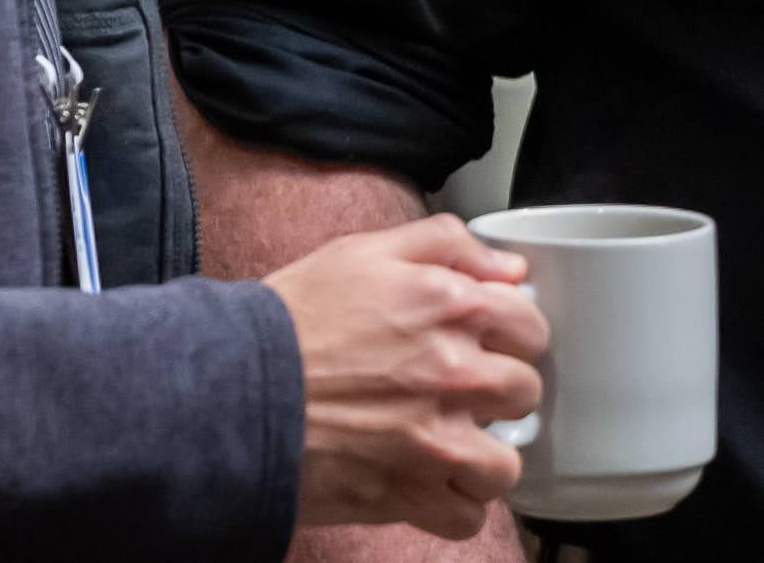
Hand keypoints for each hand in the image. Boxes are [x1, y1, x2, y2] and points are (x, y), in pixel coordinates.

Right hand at [264, 214, 548, 537]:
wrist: (233, 389)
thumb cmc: (292, 321)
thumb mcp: (364, 252)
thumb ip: (445, 245)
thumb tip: (511, 270)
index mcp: (448, 305)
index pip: (530, 324)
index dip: (512, 334)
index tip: (492, 344)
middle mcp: (453, 372)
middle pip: (525, 392)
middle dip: (500, 393)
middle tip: (466, 394)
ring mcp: (434, 439)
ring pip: (505, 465)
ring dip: (485, 458)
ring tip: (454, 447)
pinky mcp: (406, 494)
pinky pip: (466, 518)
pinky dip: (453, 508)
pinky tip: (431, 485)